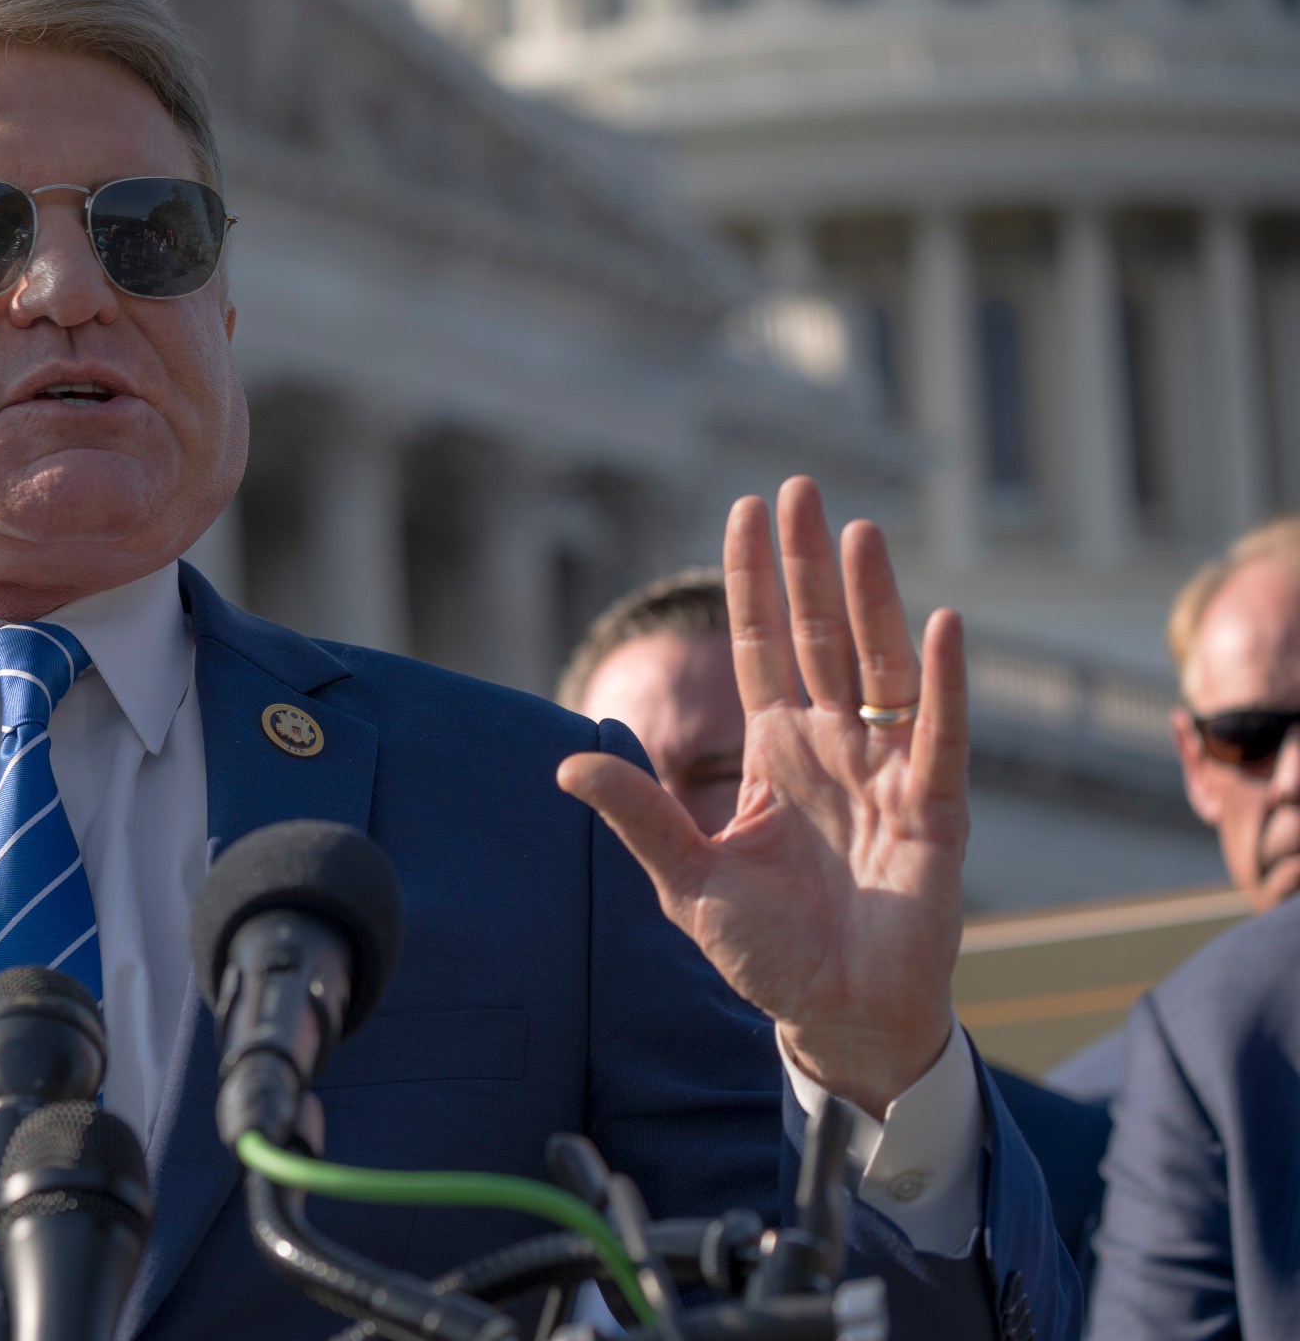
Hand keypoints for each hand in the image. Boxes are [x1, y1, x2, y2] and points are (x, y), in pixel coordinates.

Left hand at [558, 478, 965, 1114]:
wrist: (837, 1019)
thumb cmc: (768, 952)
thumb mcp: (686, 879)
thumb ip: (638, 816)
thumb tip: (567, 761)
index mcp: (775, 754)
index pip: (760, 648)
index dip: (752, 583)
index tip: (746, 509)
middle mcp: (832, 748)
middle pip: (819, 637)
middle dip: (807, 566)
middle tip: (801, 489)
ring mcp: (886, 773)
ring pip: (878, 668)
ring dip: (871, 601)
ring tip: (858, 532)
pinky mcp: (933, 812)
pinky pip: (938, 736)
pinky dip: (941, 684)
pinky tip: (941, 625)